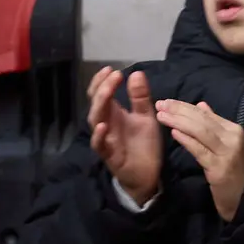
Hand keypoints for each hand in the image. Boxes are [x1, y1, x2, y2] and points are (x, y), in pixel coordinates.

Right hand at [88, 67, 161, 205]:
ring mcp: (105, 139)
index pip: (102, 94)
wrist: (148, 173)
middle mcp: (106, 124)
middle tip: (113, 75)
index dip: (103, 81)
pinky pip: (99, 145)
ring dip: (100, 105)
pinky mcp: (109, 155)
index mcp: (114, 113)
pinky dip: (99, 135)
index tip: (112, 69)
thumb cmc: (143, 144)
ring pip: (95, 120)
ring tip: (108, 92)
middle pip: (97, 103)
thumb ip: (141, 97)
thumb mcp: (146, 117)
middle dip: (102, 88)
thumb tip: (137, 73)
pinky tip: (103, 126)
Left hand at [156, 100, 243, 221]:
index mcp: (233, 130)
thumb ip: (214, 124)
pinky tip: (174, 133)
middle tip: (161, 104)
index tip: (167, 102)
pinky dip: (187, 140)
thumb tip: (201, 105)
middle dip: (179, 111)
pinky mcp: (219, 168)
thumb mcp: (226, 144)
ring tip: (162, 116)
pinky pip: (200, 150)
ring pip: (201, 131)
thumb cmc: (233, 170)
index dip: (185, 106)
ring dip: (179, 122)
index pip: (206, 114)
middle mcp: (232, 138)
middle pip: (202, 120)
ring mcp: (227, 153)